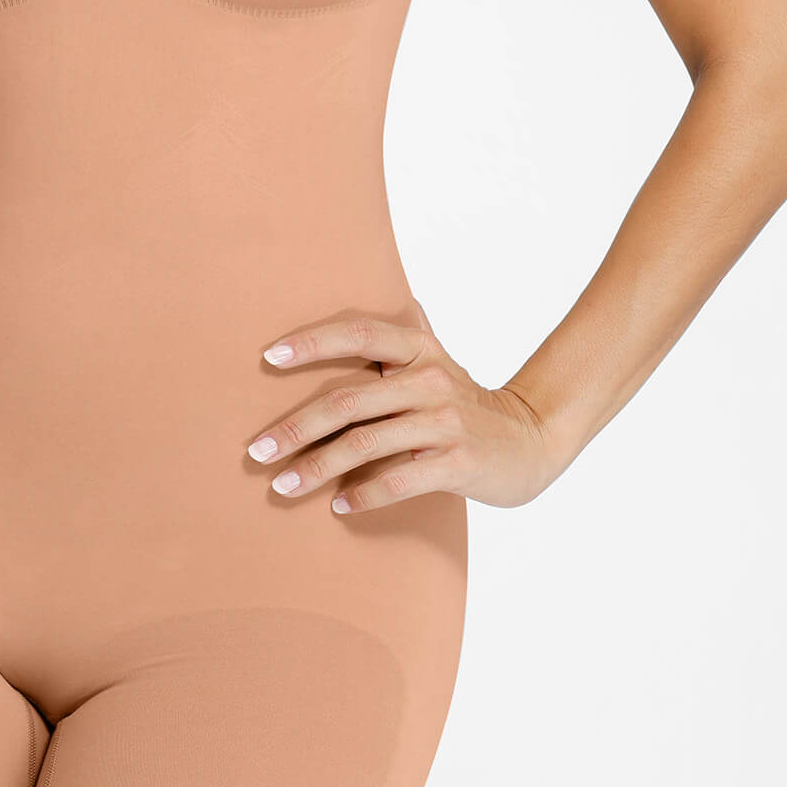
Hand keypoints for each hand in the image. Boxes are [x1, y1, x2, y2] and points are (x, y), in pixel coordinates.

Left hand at [246, 299, 557, 511]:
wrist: (530, 441)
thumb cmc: (466, 401)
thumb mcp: (437, 358)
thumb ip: (407, 328)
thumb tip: (381, 280)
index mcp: (418, 349)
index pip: (358, 333)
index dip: (312, 342)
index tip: (267, 357)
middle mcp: (429, 379)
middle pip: (347, 400)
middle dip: (294, 427)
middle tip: (256, 450)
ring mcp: (444, 423)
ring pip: (363, 445)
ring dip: (315, 468)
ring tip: (281, 485)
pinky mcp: (456, 463)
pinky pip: (396, 480)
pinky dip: (362, 495)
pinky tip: (337, 506)